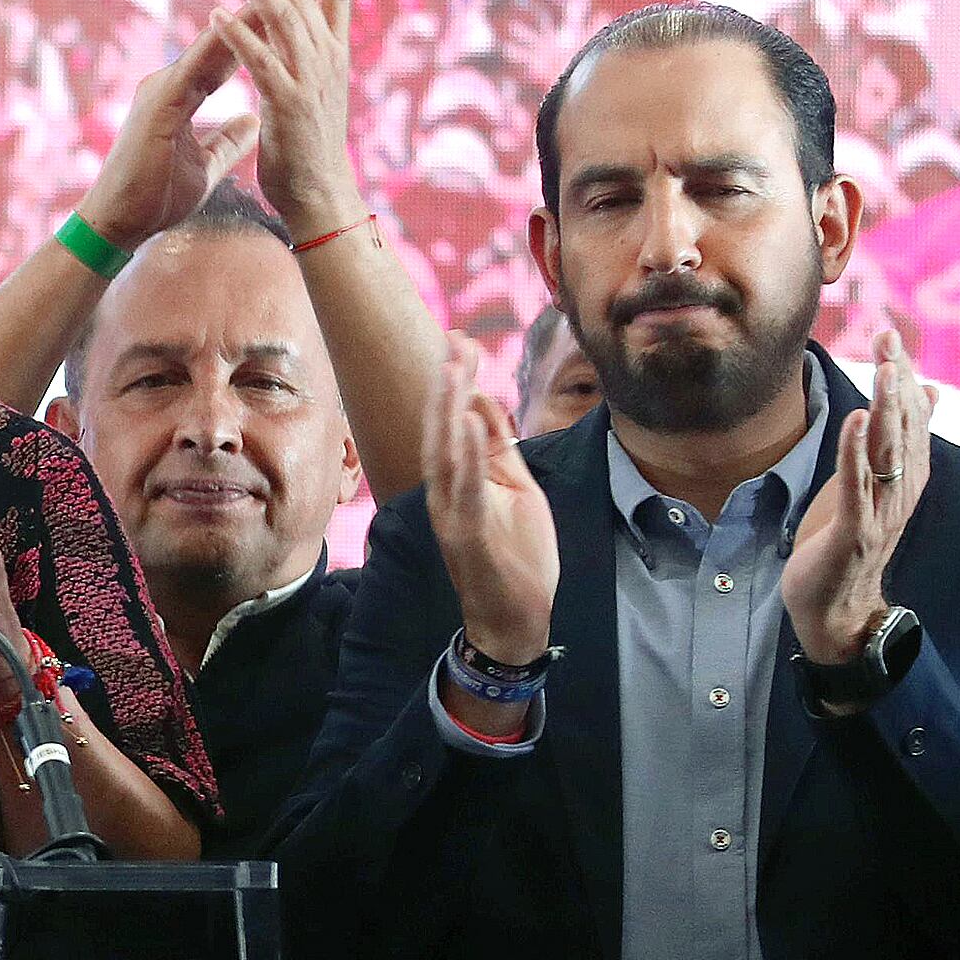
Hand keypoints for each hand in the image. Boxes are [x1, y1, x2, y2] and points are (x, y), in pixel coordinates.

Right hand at [77, 24, 259, 250]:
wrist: (118, 223)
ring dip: (238, 18)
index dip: (253, 34)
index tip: (285, 14)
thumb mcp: (205, 167)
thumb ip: (227, 141)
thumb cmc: (156, 199)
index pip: (223, 58)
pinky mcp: (156, 104)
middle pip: (218, 43)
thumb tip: (252, 120)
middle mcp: (168, 84)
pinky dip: (217, 45)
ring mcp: (160, 90)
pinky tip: (238, 23)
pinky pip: (193, 68)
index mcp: (179, 97)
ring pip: (208, 47)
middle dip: (249, 15)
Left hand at [211, 0, 364, 236]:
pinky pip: (260, 60)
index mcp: (335, 56)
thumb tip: (292, 41)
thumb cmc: (308, 151)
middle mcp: (328, 60)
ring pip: (283, 17)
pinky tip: (214, 15)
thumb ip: (305, 64)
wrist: (319, 196)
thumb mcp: (312, 96)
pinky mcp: (287, 103)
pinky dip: (237, 34)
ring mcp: (310, 80)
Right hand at [424, 334, 558, 662]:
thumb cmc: (516, 557)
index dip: (457, 383)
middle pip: (443, 430)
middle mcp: (447, 494)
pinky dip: (465, 452)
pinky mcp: (468, 533)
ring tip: (454, 367)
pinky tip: (466, 419)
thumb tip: (485, 405)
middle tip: (454, 340)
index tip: (460, 341)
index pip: (456, 424)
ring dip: (448, 407)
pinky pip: (465, 486)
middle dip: (448, 383)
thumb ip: (499, 450)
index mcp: (460, 482)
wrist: (514, 620)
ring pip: (446, 452)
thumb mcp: (515, 491)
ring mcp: (454, 514)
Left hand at [786, 329, 933, 662]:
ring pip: (888, 452)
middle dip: (896, 382)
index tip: (890, 337)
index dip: (901, 377)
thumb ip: (899, 441)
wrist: (834, 606)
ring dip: (887, 409)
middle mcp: (901, 490)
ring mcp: (880, 511)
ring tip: (885, 371)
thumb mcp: (876, 483)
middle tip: (888, 339)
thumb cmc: (848, 539)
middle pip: (903, 427)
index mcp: (908, 477)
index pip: (910, 418)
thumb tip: (928, 392)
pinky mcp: (853, 531)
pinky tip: (854, 420)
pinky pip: (856, 485)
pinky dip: (855, 451)